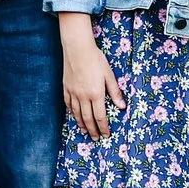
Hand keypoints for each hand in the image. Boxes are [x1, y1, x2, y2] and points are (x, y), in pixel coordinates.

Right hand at [59, 15, 125, 141]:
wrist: (77, 48)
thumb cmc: (96, 59)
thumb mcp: (109, 75)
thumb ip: (115, 92)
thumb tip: (122, 106)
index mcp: (96, 94)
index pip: (100, 116)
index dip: (103, 127)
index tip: (106, 135)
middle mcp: (83, 96)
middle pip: (88, 118)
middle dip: (93, 130)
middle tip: (96, 138)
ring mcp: (73, 93)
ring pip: (77, 113)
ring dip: (81, 124)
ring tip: (85, 131)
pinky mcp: (66, 88)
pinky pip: (68, 104)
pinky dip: (72, 113)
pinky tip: (74, 116)